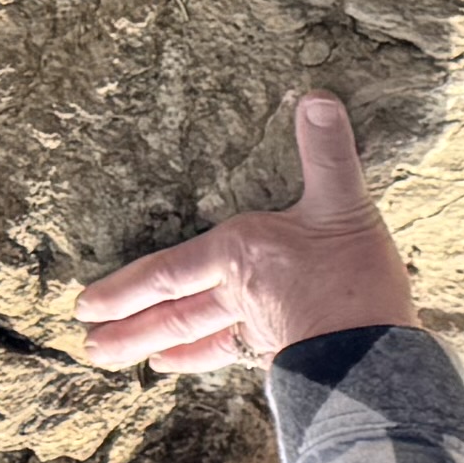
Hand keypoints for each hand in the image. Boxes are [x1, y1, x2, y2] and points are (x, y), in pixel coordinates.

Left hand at [75, 91, 418, 374]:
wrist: (378, 355)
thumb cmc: (355, 281)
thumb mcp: (344, 205)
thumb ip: (328, 153)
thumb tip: (318, 99)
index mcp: (240, 255)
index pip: (166, 274)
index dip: (123, 289)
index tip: (85, 304)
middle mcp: (238, 294)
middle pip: (171, 314)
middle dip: (127, 329)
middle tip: (88, 346)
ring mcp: (259, 328)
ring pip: (195, 339)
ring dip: (156, 348)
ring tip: (125, 361)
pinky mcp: (284, 355)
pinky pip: (230, 355)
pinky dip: (201, 360)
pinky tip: (183, 363)